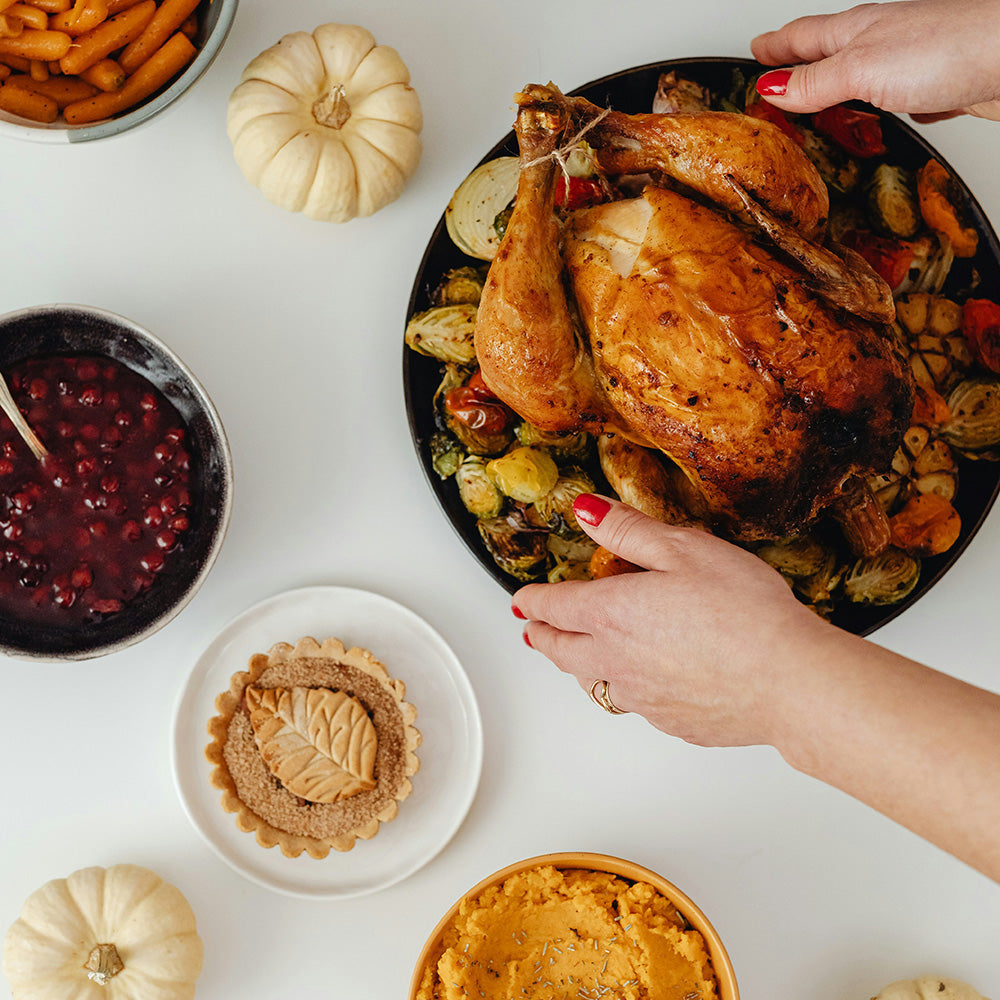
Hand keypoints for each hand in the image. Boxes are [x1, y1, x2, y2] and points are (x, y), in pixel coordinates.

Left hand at [511, 495, 829, 747]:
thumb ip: (628, 531)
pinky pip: (632, 705)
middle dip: (541, 635)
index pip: (554, 606)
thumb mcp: (683, 549)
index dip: (534, 599)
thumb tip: (587, 511)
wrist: (788, 682)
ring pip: (591, 683)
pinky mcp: (671, 723)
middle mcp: (616, 660)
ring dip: (575, 666)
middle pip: (560, 650)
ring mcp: (642, 697)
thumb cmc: (744, 612)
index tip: (524, 598)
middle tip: (532, 628)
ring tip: (573, 657)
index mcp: (611, 613)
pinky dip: (622, 689)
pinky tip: (637, 683)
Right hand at [750, 0, 999, 121]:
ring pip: (861, 79)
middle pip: (829, 55)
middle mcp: (882, 42)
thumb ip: (814, 83)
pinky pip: (897, 101)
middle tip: (775, 76)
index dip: (775, 46)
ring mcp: (910, 64)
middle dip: (799, 66)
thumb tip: (771, 88)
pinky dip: (881, 112)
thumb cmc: (948, 47)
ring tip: (817, 105)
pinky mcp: (938, 87)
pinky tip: (883, 122)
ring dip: (837, 92)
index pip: (802, 37)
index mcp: (856, 33)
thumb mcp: (860, 70)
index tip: (754, 51)